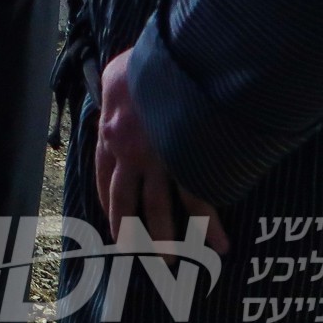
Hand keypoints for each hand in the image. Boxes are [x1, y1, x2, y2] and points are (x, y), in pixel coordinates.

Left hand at [95, 49, 229, 254]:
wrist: (172, 59)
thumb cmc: (145, 59)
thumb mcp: (118, 73)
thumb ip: (120, 91)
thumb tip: (122, 88)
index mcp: (110, 132)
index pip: (103, 176)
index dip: (107, 201)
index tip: (111, 221)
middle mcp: (128, 153)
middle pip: (124, 201)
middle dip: (128, 231)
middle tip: (131, 255)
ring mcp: (157, 161)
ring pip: (157, 209)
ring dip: (164, 239)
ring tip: (168, 263)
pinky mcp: (186, 162)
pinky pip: (198, 201)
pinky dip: (209, 225)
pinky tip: (219, 244)